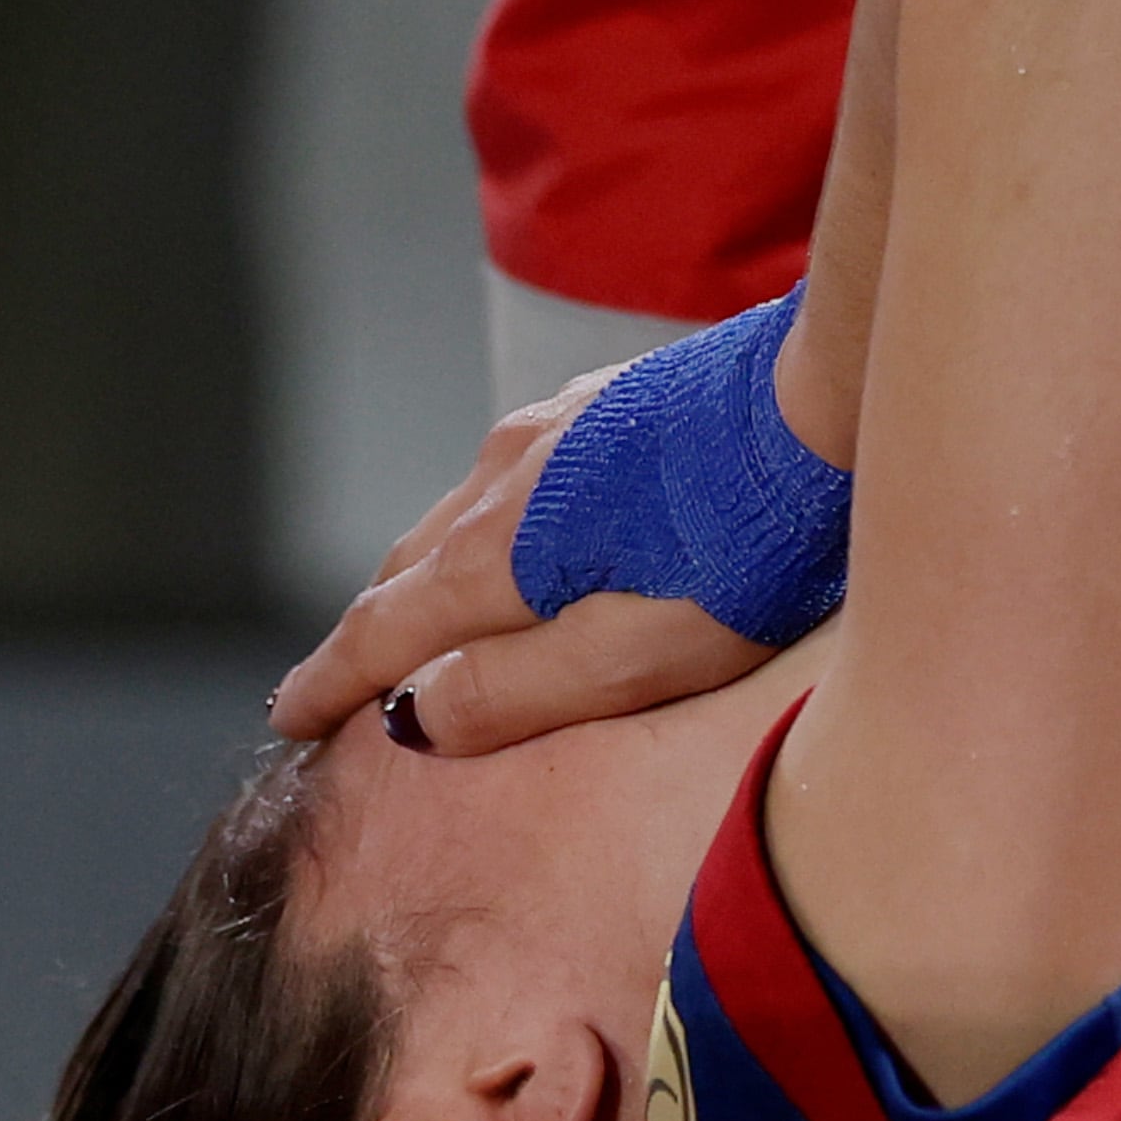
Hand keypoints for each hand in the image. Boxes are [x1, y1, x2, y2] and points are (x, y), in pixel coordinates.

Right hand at [266, 374, 775, 755]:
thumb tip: (412, 717)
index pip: (383, 629)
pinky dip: (480, 531)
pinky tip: (511, 541)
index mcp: (501, 553)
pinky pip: (509, 478)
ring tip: (409, 623)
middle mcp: (505, 477)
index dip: (332, 682)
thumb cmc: (754, 546)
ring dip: (421, 576)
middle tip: (334, 687)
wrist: (833, 401)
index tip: (288, 719)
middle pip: (407, 569)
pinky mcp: (607, 404)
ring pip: (456, 516)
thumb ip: (519, 690)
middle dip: (366, 634)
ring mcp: (555, 428)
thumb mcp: (639, 656)